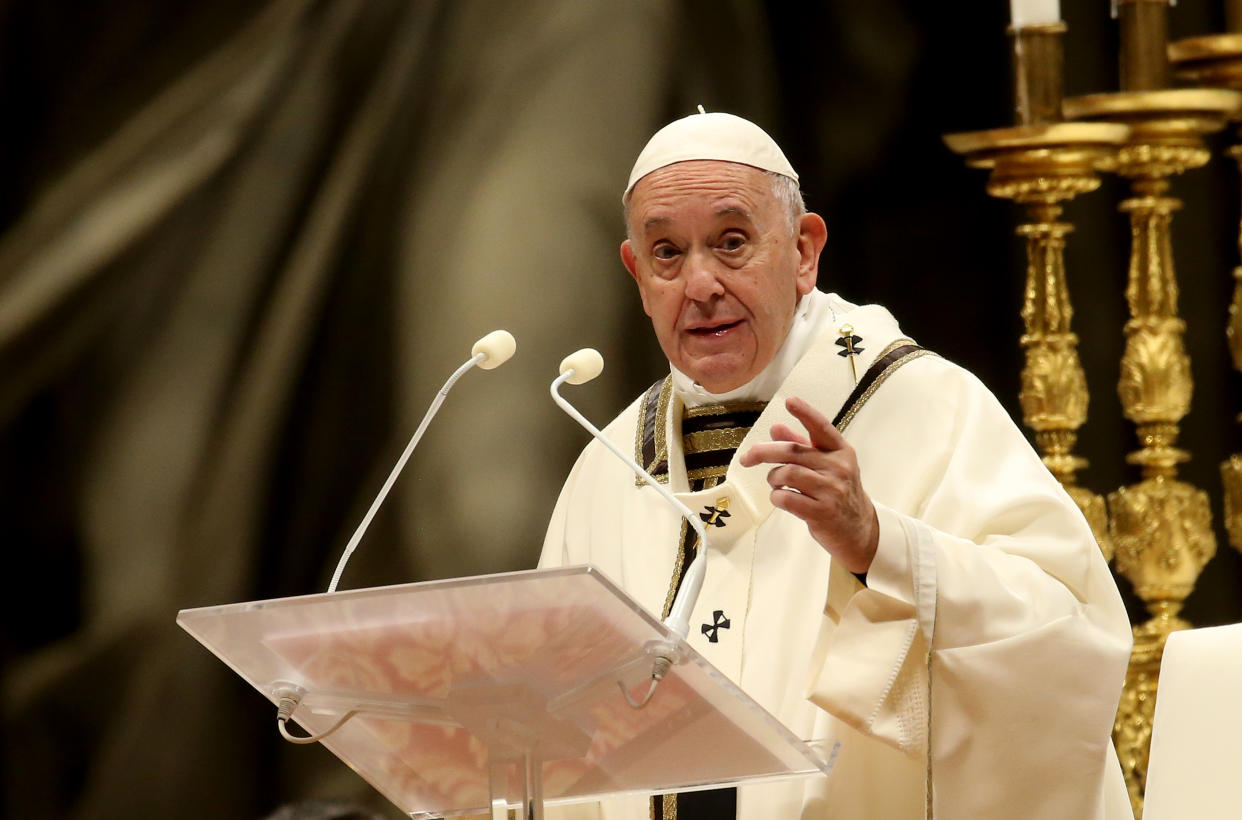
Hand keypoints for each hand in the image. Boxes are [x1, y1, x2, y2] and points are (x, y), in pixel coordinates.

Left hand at [738, 396, 878, 573]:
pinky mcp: (822, 512)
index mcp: (840, 451)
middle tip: (748, 458)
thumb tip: (776, 429)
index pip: (821, 427)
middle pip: (793, 451)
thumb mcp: (826, 466)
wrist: (858, 529)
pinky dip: (777, 497)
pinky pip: (787, 498)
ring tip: (775, 483)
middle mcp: (838, 468)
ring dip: (773, 478)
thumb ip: (802, 446)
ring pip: (788, 474)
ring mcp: (832, 490)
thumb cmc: (838, 492)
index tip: (789, 401)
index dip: (805, 413)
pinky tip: (781, 498)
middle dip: (764, 452)